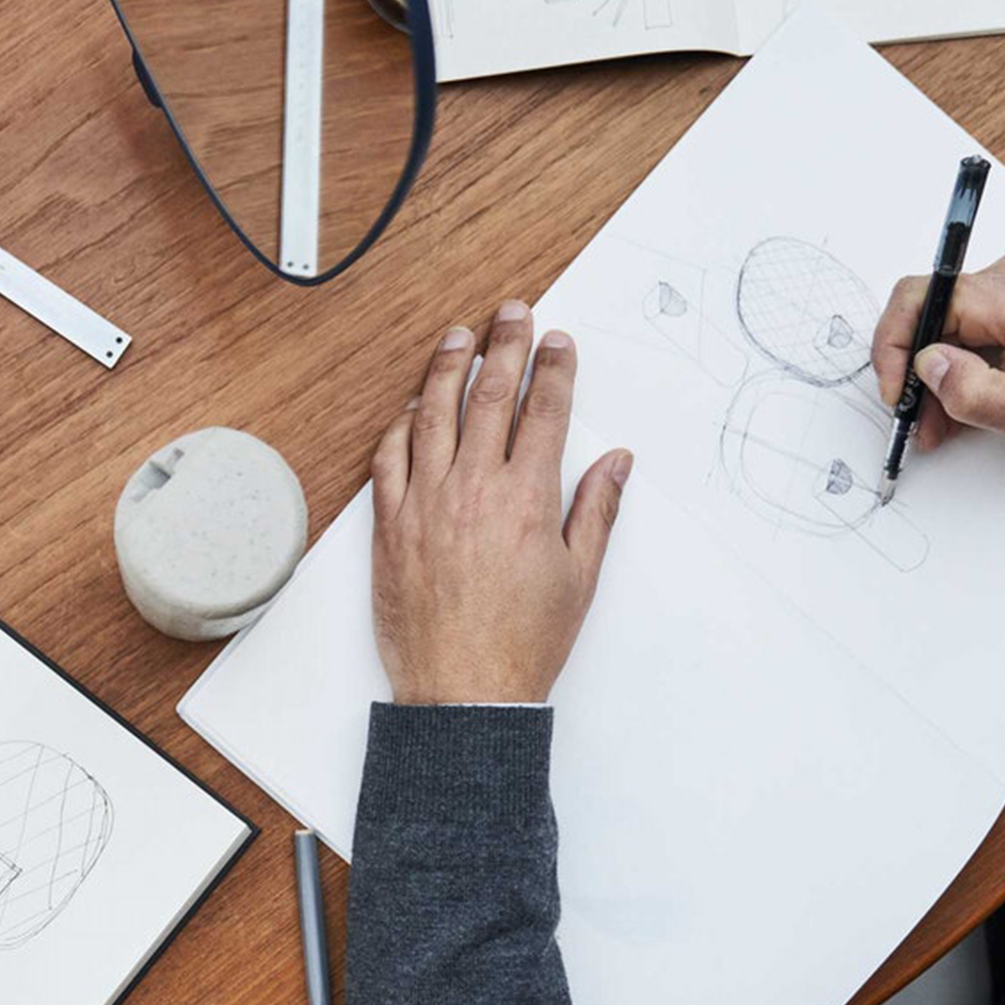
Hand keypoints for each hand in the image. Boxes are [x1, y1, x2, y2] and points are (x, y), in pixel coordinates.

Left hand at [370, 302, 632, 704]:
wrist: (462, 691)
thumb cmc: (523, 643)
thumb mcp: (578, 577)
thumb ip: (595, 510)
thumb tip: (616, 461)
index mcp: (525, 499)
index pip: (544, 412)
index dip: (553, 369)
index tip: (557, 341)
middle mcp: (472, 490)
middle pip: (488, 398)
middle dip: (503, 347)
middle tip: (511, 313)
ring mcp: (424, 504)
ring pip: (433, 416)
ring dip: (446, 370)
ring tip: (457, 337)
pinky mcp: (389, 526)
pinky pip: (389, 459)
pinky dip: (401, 426)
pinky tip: (413, 408)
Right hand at [873, 241, 1004, 456]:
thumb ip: (967, 392)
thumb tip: (924, 365)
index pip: (924, 298)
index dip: (894, 347)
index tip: (895, 389)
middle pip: (937, 311)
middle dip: (921, 368)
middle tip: (921, 418)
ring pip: (955, 316)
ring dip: (943, 365)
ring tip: (948, 416)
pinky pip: (979, 315)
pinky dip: (968, 354)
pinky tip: (972, 389)